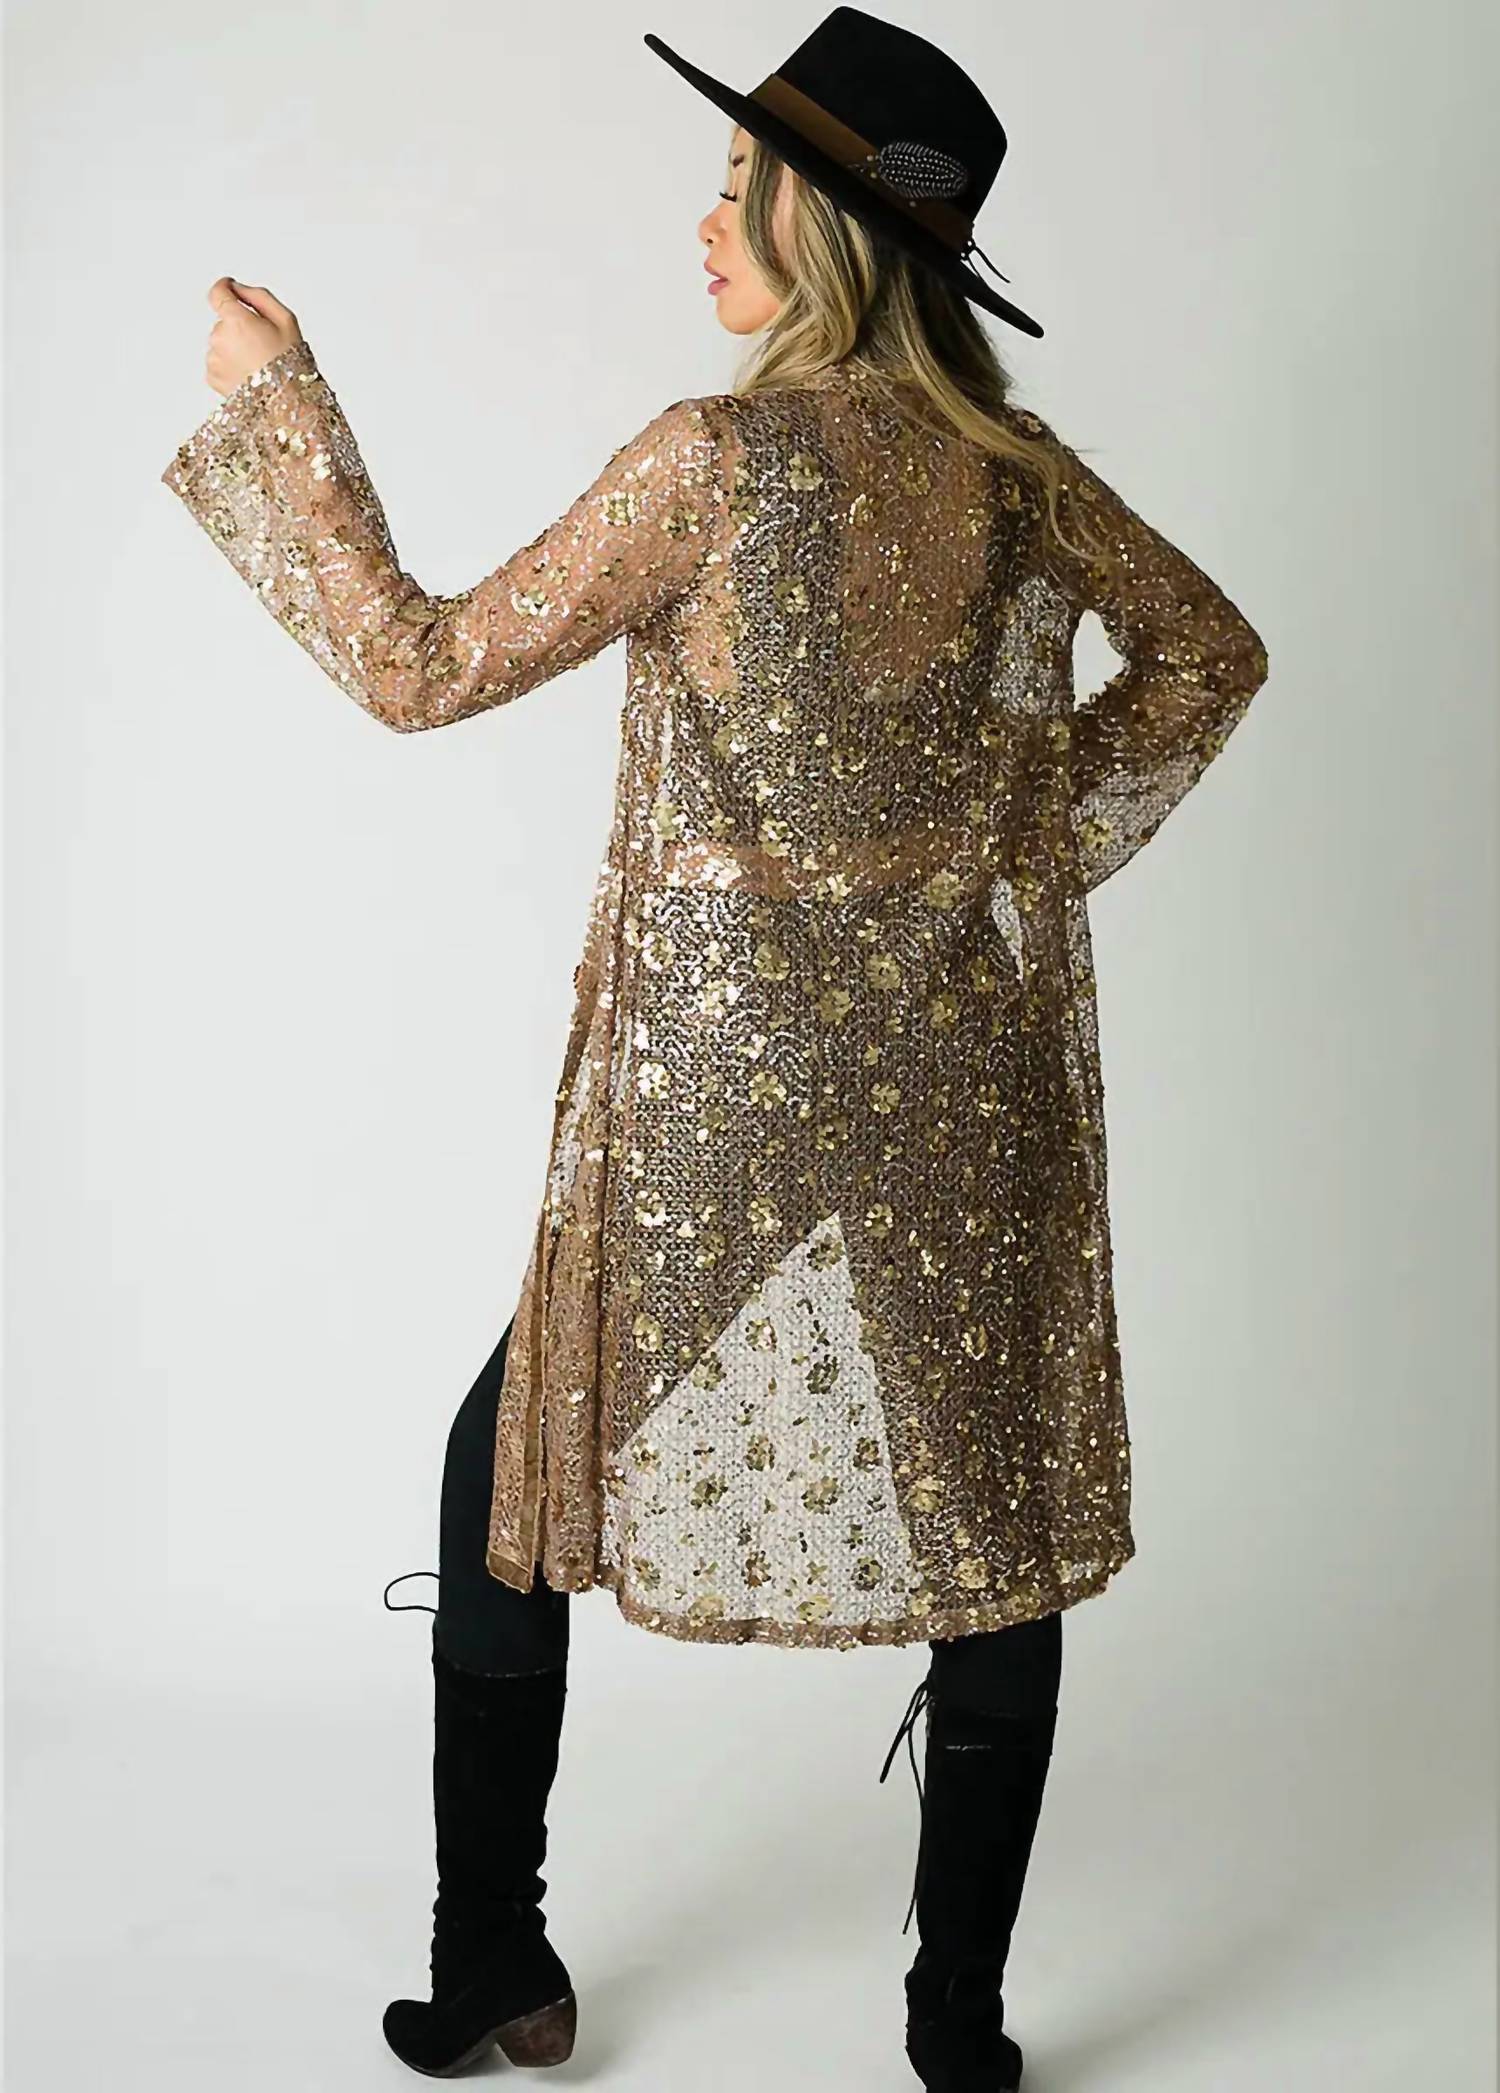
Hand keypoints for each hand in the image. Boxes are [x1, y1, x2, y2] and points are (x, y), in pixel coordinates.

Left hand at [203, 276, 302, 397]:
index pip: (217, 292)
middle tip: (263, 344)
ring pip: (221, 343)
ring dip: (235, 348)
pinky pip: (219, 363)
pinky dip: (230, 365)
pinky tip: (249, 374)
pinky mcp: (212, 377)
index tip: (230, 287)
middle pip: (224, 322)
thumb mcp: (286, 320)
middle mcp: (219, 338)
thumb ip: (258, 296)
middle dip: (239, 327)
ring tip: (258, 364)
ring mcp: (214, 359)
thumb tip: (237, 288)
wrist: (287, 404)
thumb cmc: (290, 363)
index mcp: (236, 320)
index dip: (224, 287)